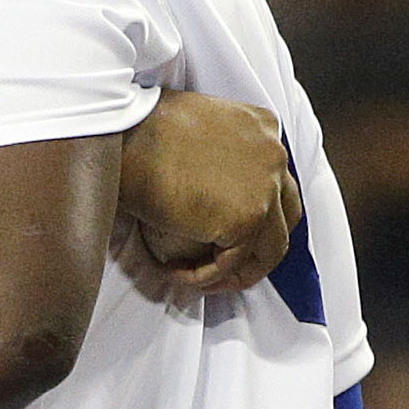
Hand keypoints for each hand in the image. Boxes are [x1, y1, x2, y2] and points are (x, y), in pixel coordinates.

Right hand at [115, 92, 298, 305]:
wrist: (123, 133)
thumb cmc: (141, 131)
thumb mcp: (196, 130)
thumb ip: (217, 157)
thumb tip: (209, 196)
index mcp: (264, 129)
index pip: (275, 185)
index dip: (253, 218)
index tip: (219, 236)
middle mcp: (274, 156)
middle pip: (284, 218)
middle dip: (255, 250)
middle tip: (219, 266)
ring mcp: (266, 188)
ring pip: (269, 249)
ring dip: (235, 272)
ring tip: (199, 279)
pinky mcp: (247, 218)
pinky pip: (230, 264)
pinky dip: (203, 277)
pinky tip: (174, 273)